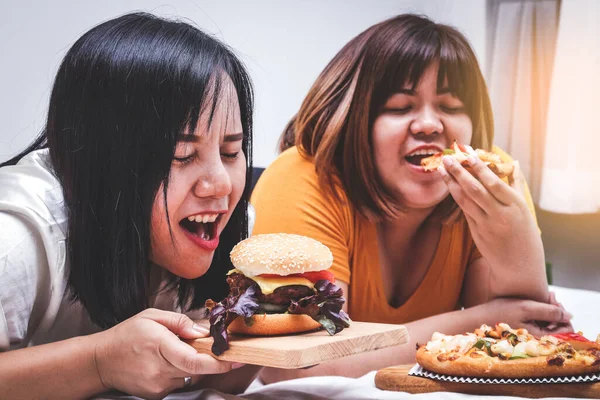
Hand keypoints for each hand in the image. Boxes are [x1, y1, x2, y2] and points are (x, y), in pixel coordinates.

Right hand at [94, 308, 240, 398]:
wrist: (100, 362)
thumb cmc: (126, 335)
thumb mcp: (152, 317)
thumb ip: (180, 322)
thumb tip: (203, 332)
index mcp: (159, 346)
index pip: (193, 360)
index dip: (217, 362)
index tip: (235, 358)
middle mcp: (159, 370)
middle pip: (197, 369)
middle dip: (212, 360)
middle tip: (223, 350)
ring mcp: (157, 386)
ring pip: (190, 377)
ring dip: (195, 365)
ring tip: (180, 351)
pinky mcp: (156, 394)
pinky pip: (180, 383)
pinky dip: (183, 372)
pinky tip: (170, 362)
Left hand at [439, 155, 547, 300]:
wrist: (519, 266)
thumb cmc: (525, 233)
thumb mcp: (525, 208)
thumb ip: (516, 185)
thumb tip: (513, 163)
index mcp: (515, 206)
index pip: (494, 183)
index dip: (480, 168)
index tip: (468, 154)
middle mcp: (500, 215)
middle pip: (475, 190)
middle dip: (459, 172)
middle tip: (446, 158)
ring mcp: (486, 225)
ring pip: (465, 201)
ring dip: (451, 184)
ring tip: (442, 169)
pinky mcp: (476, 232)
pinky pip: (464, 211)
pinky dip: (456, 197)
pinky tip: (449, 186)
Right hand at [473, 297, 572, 337]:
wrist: (475, 320)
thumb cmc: (499, 313)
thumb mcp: (526, 308)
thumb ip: (550, 312)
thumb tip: (569, 315)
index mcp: (540, 338)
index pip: (566, 329)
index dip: (563, 313)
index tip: (552, 299)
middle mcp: (537, 339)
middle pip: (558, 326)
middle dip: (556, 309)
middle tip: (548, 294)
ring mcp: (530, 336)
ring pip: (548, 324)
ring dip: (547, 309)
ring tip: (542, 296)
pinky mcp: (522, 332)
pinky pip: (537, 324)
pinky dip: (538, 313)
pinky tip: (531, 302)